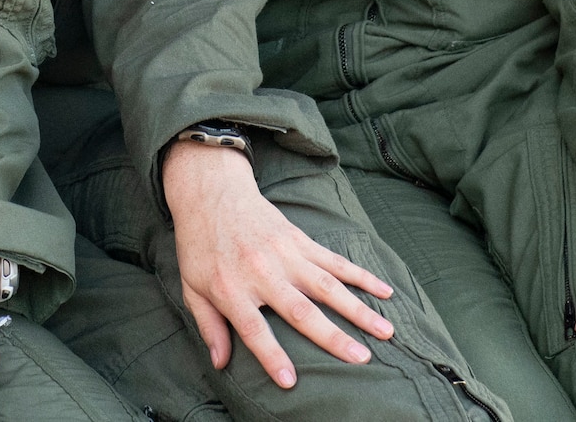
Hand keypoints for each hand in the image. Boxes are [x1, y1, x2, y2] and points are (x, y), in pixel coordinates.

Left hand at [163, 140, 394, 388]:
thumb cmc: (199, 245)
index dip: (271, 356)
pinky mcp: (300, 240)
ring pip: (327, 286)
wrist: (212, 193)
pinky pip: (335, 261)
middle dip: (333, 337)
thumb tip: (220, 364)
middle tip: (361, 358)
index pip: (254, 330)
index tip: (290, 382)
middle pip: (301, 311)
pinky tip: (384, 290)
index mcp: (232, 289)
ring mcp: (285, 255)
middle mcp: (262, 273)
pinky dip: (361, 276)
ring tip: (385, 330)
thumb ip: (209, 326)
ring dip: (358, 309)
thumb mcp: (191, 288)